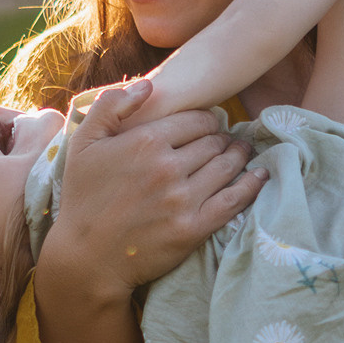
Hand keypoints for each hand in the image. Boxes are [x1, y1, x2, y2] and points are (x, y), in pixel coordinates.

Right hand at [50, 81, 262, 302]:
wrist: (86, 257)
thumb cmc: (82, 197)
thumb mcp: (83, 143)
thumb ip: (111, 105)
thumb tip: (148, 85)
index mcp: (145, 141)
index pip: (196, 120)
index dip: (206, 120)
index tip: (208, 125)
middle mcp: (168, 168)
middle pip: (213, 143)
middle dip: (222, 138)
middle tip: (226, 140)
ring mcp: (183, 200)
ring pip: (226, 167)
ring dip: (239, 156)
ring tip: (241, 152)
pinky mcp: (193, 229)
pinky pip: (233, 201)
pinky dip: (251, 185)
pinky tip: (261, 175)